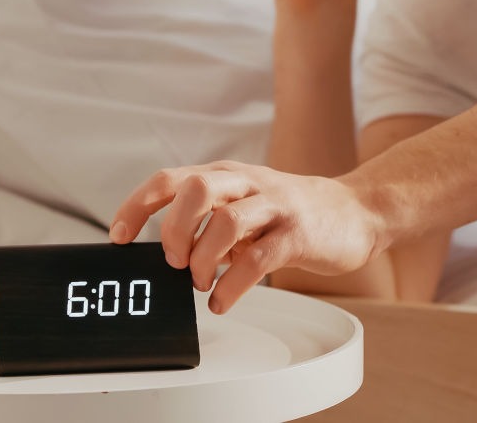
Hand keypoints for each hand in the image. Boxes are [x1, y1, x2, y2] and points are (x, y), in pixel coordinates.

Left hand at [109, 161, 386, 312]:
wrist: (357, 213)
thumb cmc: (293, 214)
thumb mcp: (244, 208)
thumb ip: (209, 223)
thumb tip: (168, 255)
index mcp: (227, 176)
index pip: (170, 180)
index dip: (137, 206)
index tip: (118, 236)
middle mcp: (247, 184)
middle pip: (195, 189)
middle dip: (174, 230)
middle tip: (175, 262)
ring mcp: (275, 206)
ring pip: (225, 221)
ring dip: (203, 260)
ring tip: (203, 284)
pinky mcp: (298, 234)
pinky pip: (258, 259)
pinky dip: (233, 286)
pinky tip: (223, 300)